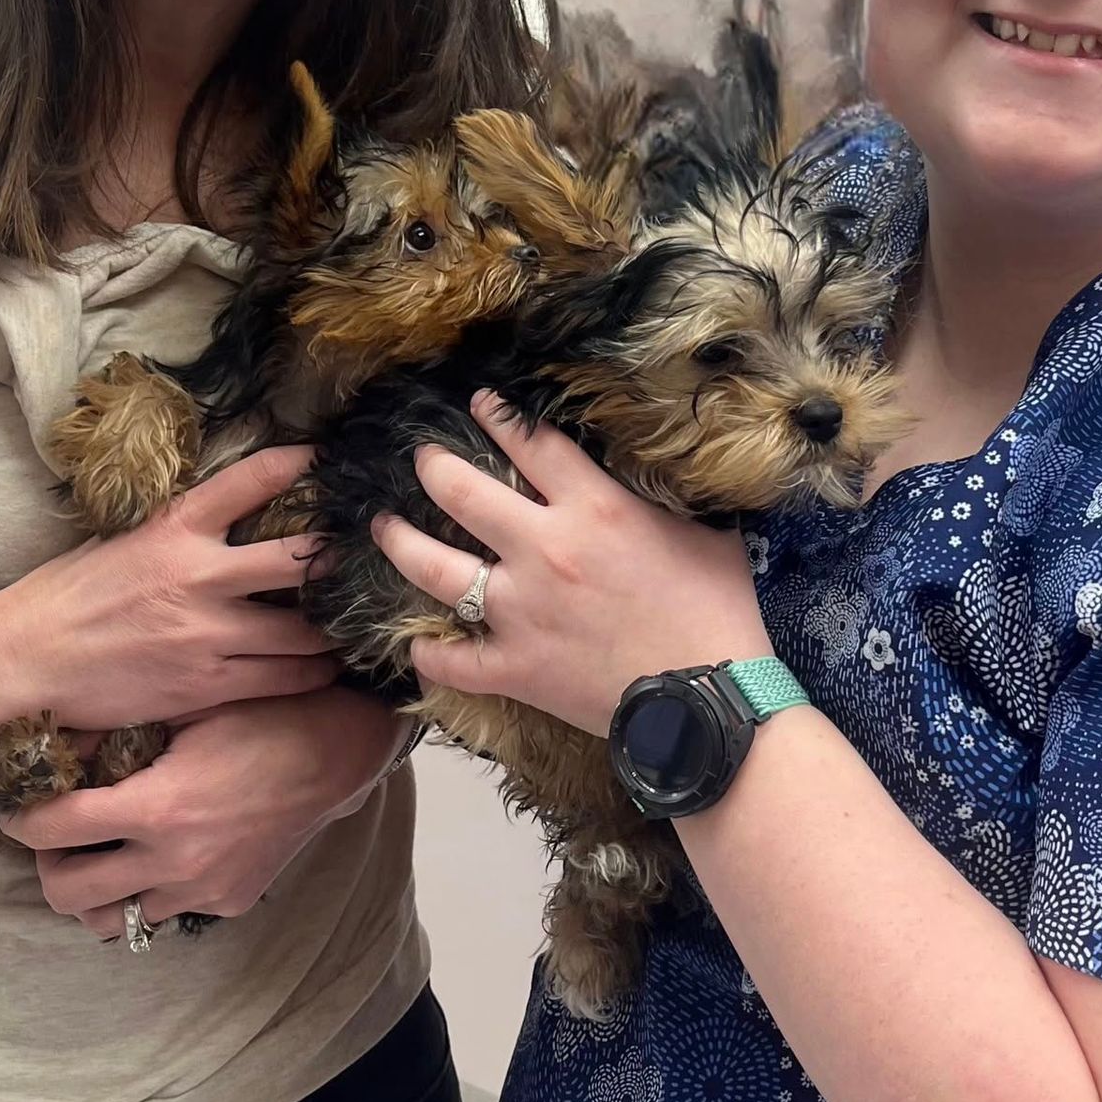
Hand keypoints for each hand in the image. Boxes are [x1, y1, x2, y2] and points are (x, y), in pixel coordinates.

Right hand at [0, 448, 340, 731]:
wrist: (23, 660)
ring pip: (300, 629)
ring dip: (331, 625)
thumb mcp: (120, 540)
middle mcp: (199, 576)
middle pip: (296, 558)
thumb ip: (175, 528)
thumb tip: (220, 512)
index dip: (295, 463)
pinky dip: (310, 672)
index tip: (323, 459)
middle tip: (362, 555)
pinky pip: (280, 677)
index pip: (250, 480)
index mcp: (174, 528)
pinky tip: (325, 667)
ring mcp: (207, 633)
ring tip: (352, 620)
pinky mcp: (205, 684)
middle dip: (334, 557)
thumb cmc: (66, 597)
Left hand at [0, 685, 409, 935]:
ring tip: (103, 852)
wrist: (336, 751)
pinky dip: (151, 888)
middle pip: (68, 894)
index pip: (54, 829)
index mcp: (156, 808)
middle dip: (48, 864)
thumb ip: (120, 729)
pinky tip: (163, 851)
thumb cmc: (261, 714)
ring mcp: (201, 890)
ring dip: (96, 890)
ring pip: (113, 920)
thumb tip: (56, 737)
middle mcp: (172, 862)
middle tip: (57, 835)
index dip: (21, 818)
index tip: (17, 807)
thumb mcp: (187, 708)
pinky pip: (167, 909)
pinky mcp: (227, 901)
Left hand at [370, 393, 773, 736]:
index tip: (478, 401)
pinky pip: (452, 660)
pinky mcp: (514, 668)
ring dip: (401, 542)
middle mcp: (543, 549)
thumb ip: (667, 502)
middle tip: (421, 458)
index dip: (499, 415)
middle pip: (463, 493)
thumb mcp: (706, 533)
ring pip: (435, 567)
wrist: (708, 700)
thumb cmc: (718, 612)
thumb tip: (667, 476)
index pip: (531, 443)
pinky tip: (413, 642)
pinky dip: (428, 652)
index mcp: (592, 508)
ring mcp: (520, 611)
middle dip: (432, 467)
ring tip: (382, 526)